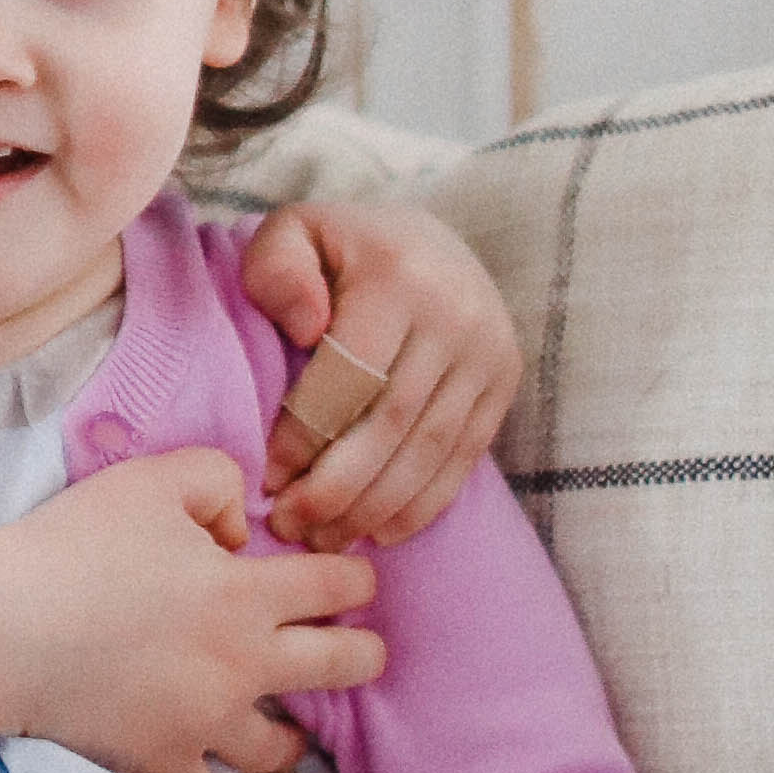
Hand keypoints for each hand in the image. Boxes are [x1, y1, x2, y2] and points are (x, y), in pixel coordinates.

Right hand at [0, 452, 381, 772]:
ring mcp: (206, 723)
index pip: (338, 586)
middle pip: (342, 667)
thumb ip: (218, 482)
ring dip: (297, 736)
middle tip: (362, 653)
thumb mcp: (152, 479)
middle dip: (363, 655)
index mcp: (248, 593)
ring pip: (284, 747)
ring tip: (292, 732)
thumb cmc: (74, 545)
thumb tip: (241, 531)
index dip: (357, 579)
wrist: (4, 627)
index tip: (355, 581)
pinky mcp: (164, 765)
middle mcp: (244, 664)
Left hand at [240, 203, 522, 543]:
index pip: (349, 375)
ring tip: (324, 539)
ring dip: (374, 508)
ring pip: (428, 451)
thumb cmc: (342, 250)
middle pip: (391, 422)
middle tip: (289, 527)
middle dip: (336, 488)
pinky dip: (421, 504)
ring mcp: (489, 352)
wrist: (432, 241)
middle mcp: (456, 315)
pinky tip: (379, 532)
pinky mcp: (505, 383)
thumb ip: (278, 268)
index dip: (306, 435)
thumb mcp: (296, 233)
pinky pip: (463, 459)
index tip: (268, 479)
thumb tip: (307, 328)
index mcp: (398, 276)